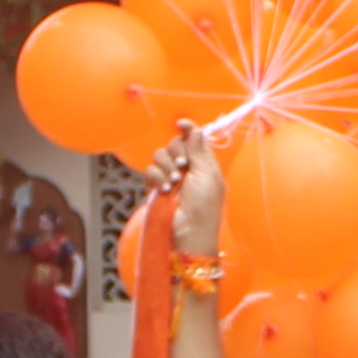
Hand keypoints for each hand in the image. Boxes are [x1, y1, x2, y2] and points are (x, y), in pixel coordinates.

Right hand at [152, 122, 223, 257]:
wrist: (187, 232)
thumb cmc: (204, 206)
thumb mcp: (207, 175)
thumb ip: (199, 150)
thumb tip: (195, 129)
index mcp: (203, 163)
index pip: (193, 138)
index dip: (187, 129)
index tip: (180, 125)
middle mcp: (186, 168)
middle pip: (175, 143)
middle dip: (178, 152)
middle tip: (184, 166)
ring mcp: (169, 177)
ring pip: (160, 155)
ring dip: (167, 166)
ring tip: (174, 183)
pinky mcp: (155, 187)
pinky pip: (150, 170)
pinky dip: (156, 177)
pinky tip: (164, 190)